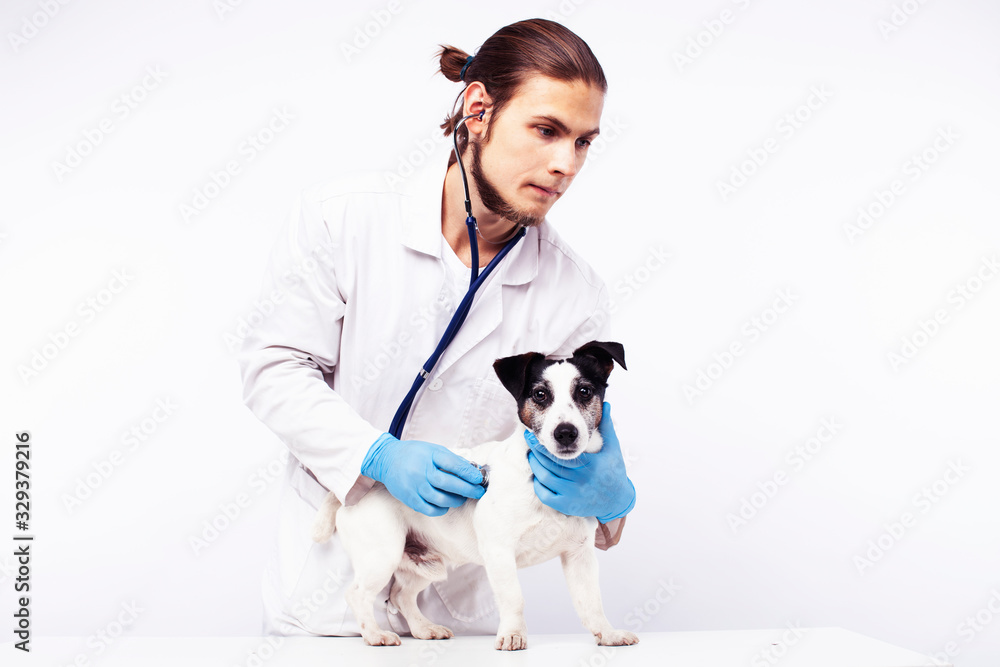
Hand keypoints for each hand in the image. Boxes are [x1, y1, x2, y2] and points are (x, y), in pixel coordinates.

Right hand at [361, 433, 485, 515]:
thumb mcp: (433, 450)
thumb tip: (472, 470)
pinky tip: (446, 505)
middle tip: (478, 492)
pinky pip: (430, 509)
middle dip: (468, 489)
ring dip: (456, 500)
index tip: (479, 478)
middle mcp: (421, 471)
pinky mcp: (409, 499)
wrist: (387, 459)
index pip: (453, 465)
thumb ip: (451, 459)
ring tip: (463, 498)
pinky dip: (442, 509)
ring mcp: (414, 486)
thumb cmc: (415, 454)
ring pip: (441, 499)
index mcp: (429, 456)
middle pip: (449, 484)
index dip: (468, 472)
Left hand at [525, 402, 634, 522]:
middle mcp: (579, 481)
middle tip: (529, 441)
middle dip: (537, 452)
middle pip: (549, 465)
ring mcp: (572, 496)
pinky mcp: (567, 506)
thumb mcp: (613, 448)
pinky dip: (538, 485)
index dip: (544, 445)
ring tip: (532, 455)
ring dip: (536, 466)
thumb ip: (607, 426)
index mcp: (590, 465)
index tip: (535, 435)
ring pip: (545, 479)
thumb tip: (605, 404)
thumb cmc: (614, 471)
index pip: (560, 454)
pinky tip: (538, 475)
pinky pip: (546, 496)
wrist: (617, 500)